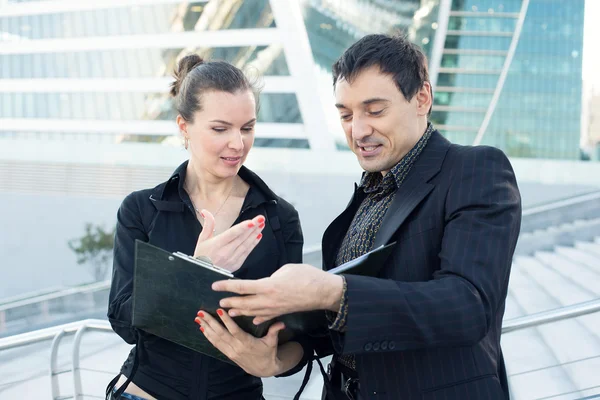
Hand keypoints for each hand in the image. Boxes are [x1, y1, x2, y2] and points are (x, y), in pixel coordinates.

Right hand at [193, 210, 264, 272]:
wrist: (202, 275)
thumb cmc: (202, 256)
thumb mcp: (202, 239)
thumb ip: (208, 224)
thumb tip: (205, 211)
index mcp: (217, 244)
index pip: (232, 234)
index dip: (243, 228)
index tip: (252, 222)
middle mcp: (226, 252)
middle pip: (242, 238)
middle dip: (253, 227)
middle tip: (261, 219)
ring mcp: (232, 259)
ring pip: (246, 244)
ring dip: (255, 234)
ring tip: (261, 225)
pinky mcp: (237, 264)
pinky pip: (247, 252)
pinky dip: (253, 244)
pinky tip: (258, 236)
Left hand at [195, 309, 285, 376]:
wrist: (263, 369)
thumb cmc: (268, 353)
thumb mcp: (273, 342)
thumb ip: (274, 331)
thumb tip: (281, 323)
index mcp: (247, 343)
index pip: (234, 330)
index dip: (227, 321)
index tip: (220, 310)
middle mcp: (236, 347)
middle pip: (220, 334)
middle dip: (210, 322)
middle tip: (201, 312)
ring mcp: (230, 352)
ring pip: (215, 339)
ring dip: (206, 328)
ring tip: (198, 318)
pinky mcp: (228, 354)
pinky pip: (215, 344)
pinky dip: (208, 336)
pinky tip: (202, 329)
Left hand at [212, 264, 343, 323]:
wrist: (322, 292)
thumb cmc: (306, 276)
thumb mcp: (286, 269)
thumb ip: (272, 276)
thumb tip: (266, 281)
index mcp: (268, 285)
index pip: (242, 287)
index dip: (226, 286)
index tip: (215, 285)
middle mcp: (268, 300)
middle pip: (244, 303)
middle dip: (230, 303)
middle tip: (219, 303)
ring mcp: (275, 308)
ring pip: (253, 312)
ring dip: (239, 312)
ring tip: (229, 312)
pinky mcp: (282, 312)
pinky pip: (266, 317)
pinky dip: (257, 318)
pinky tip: (252, 320)